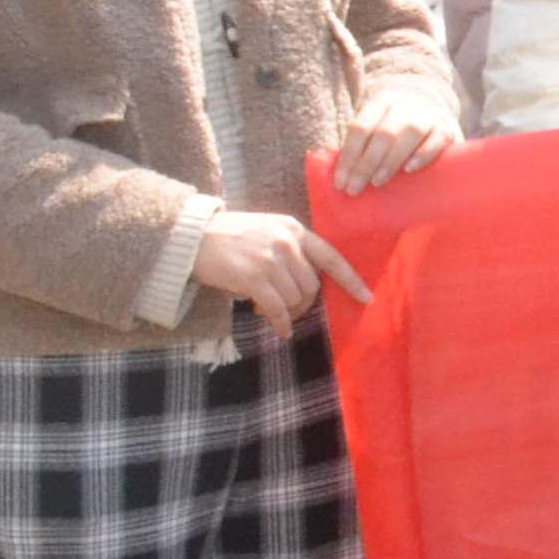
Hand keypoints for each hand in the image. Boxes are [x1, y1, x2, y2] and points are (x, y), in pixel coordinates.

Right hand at [191, 209, 368, 320]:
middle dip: (303, 303)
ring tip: (267, 308)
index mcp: (295, 229)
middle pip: (312, 286)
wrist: (191, 237)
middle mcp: (287, 242)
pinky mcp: (252, 277)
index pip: (331, 257)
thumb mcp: (268, 231)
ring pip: (295, 299)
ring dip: (287, 311)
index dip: (351, 280)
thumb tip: (309, 285)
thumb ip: (291, 249)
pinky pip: (276, 309)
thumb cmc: (230, 237)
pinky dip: (280, 322)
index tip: (366, 297)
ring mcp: (270, 259)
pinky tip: (280, 329)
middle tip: (287, 307)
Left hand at [326, 84, 454, 194]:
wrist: (431, 117)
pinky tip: (409, 169)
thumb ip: (362, 147)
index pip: (361, 127)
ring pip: (410, 133)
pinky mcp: (445, 127)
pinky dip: (422, 155)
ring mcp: (427, 113)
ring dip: (391, 161)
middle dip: (366, 164)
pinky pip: (436, 139)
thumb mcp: (376, 130)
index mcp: (381, 101)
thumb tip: (342, 178)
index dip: (349, 156)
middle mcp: (405, 103)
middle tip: (356, 188)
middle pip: (383, 133)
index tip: (341, 182)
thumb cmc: (395, 133)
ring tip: (378, 182)